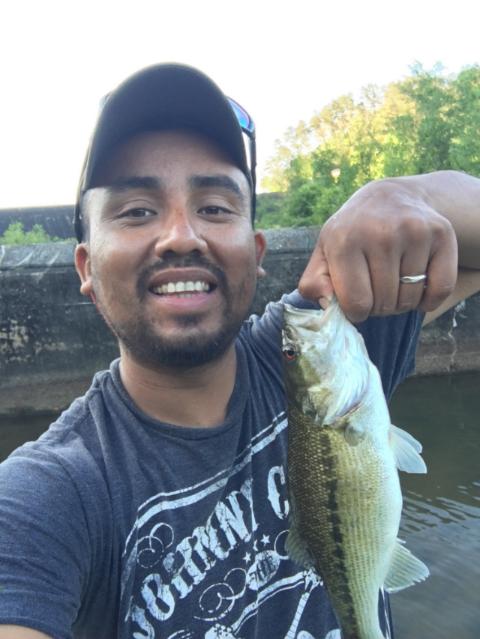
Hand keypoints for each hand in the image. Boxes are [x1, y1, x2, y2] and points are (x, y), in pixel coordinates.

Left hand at [298, 179, 457, 322]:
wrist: (391, 197)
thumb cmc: (352, 233)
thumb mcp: (325, 252)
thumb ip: (314, 282)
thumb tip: (326, 302)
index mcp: (344, 241)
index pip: (356, 303)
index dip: (356, 312)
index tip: (356, 300)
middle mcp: (380, 233)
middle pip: (384, 304)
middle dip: (378, 307)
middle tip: (376, 289)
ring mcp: (413, 231)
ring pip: (410, 299)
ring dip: (402, 302)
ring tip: (393, 283)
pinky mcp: (441, 234)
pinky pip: (441, 289)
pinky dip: (429, 300)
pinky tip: (418, 287)